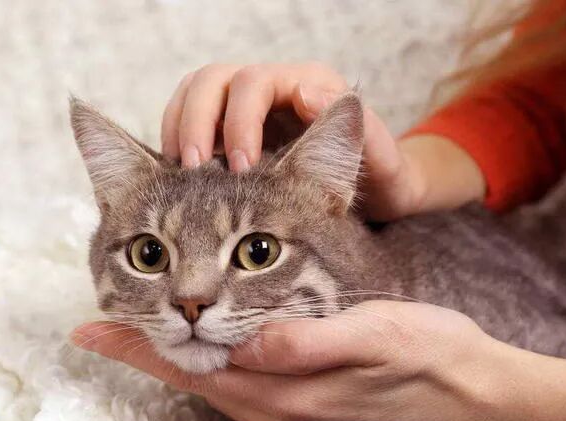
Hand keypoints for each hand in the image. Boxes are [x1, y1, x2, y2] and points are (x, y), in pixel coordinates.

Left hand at [72, 301, 565, 420]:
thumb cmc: (429, 360)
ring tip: (142, 333)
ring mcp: (293, 412)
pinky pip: (242, 386)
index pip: (193, 366)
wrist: (474, 397)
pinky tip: (213, 348)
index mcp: (286, 390)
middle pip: (191, 376)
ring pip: (213, 381)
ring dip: (173, 357)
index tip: (90, 329)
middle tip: (100, 326)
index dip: (139, 346)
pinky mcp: (309, 407)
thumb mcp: (373, 338)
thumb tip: (249, 340)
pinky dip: (212, 364)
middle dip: (144, 350)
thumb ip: (308, 344)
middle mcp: (279, 409)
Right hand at [160, 62, 430, 219]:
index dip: (239, 121)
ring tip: (180, 173)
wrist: (382, 196)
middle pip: (214, 80)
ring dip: (180, 128)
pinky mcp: (232, 131)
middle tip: (195, 170)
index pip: (255, 83)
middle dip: (199, 122)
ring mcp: (250, 108)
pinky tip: (179, 176)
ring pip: (195, 94)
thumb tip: (307, 95)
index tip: (241, 169)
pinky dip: (178, 141)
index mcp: (308, 84)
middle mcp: (274, 89)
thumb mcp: (386, 163)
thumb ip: (360, 132)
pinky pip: (192, 121)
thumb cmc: (386, 180)